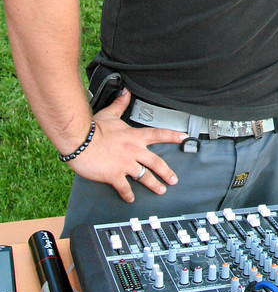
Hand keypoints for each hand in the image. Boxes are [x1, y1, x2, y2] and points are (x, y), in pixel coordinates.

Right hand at [69, 90, 185, 201]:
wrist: (79, 141)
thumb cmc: (92, 128)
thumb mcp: (109, 114)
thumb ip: (120, 105)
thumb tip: (126, 92)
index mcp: (134, 136)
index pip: (158, 134)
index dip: (173, 135)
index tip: (184, 138)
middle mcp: (133, 151)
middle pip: (156, 162)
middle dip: (167, 172)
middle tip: (173, 179)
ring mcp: (125, 164)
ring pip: (145, 177)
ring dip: (154, 185)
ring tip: (160, 190)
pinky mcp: (114, 175)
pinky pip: (124, 188)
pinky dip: (128, 195)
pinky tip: (131, 199)